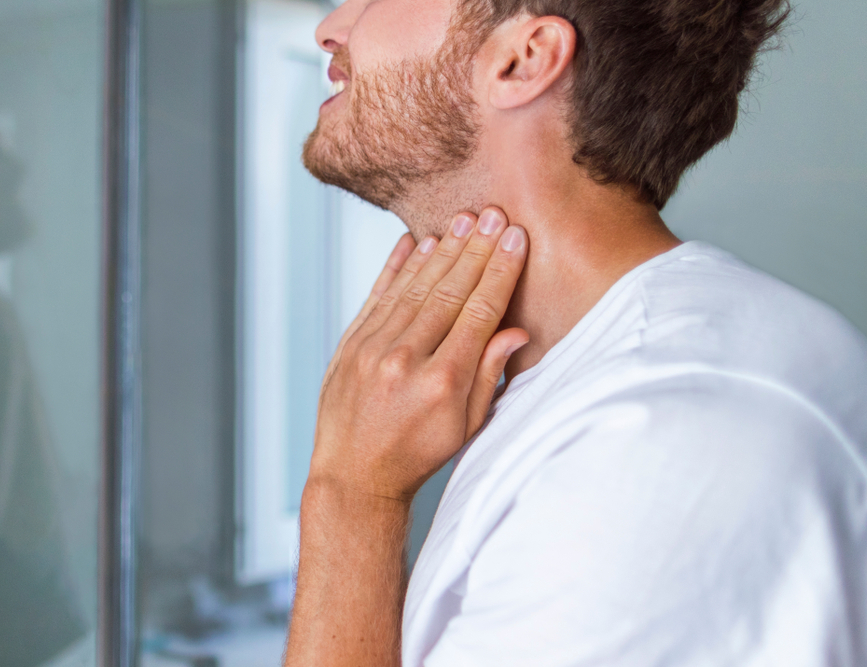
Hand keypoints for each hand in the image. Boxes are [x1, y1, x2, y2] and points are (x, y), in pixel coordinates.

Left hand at [309, 207, 528, 502]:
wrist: (353, 476)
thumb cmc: (417, 455)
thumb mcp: (466, 427)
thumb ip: (490, 376)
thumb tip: (516, 332)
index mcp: (441, 383)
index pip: (479, 313)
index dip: (500, 272)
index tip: (516, 240)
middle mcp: (405, 359)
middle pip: (449, 291)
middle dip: (476, 249)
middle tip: (494, 214)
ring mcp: (372, 349)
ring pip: (414, 287)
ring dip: (442, 250)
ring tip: (464, 221)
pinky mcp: (349, 345)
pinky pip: (377, 296)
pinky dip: (397, 266)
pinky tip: (415, 241)